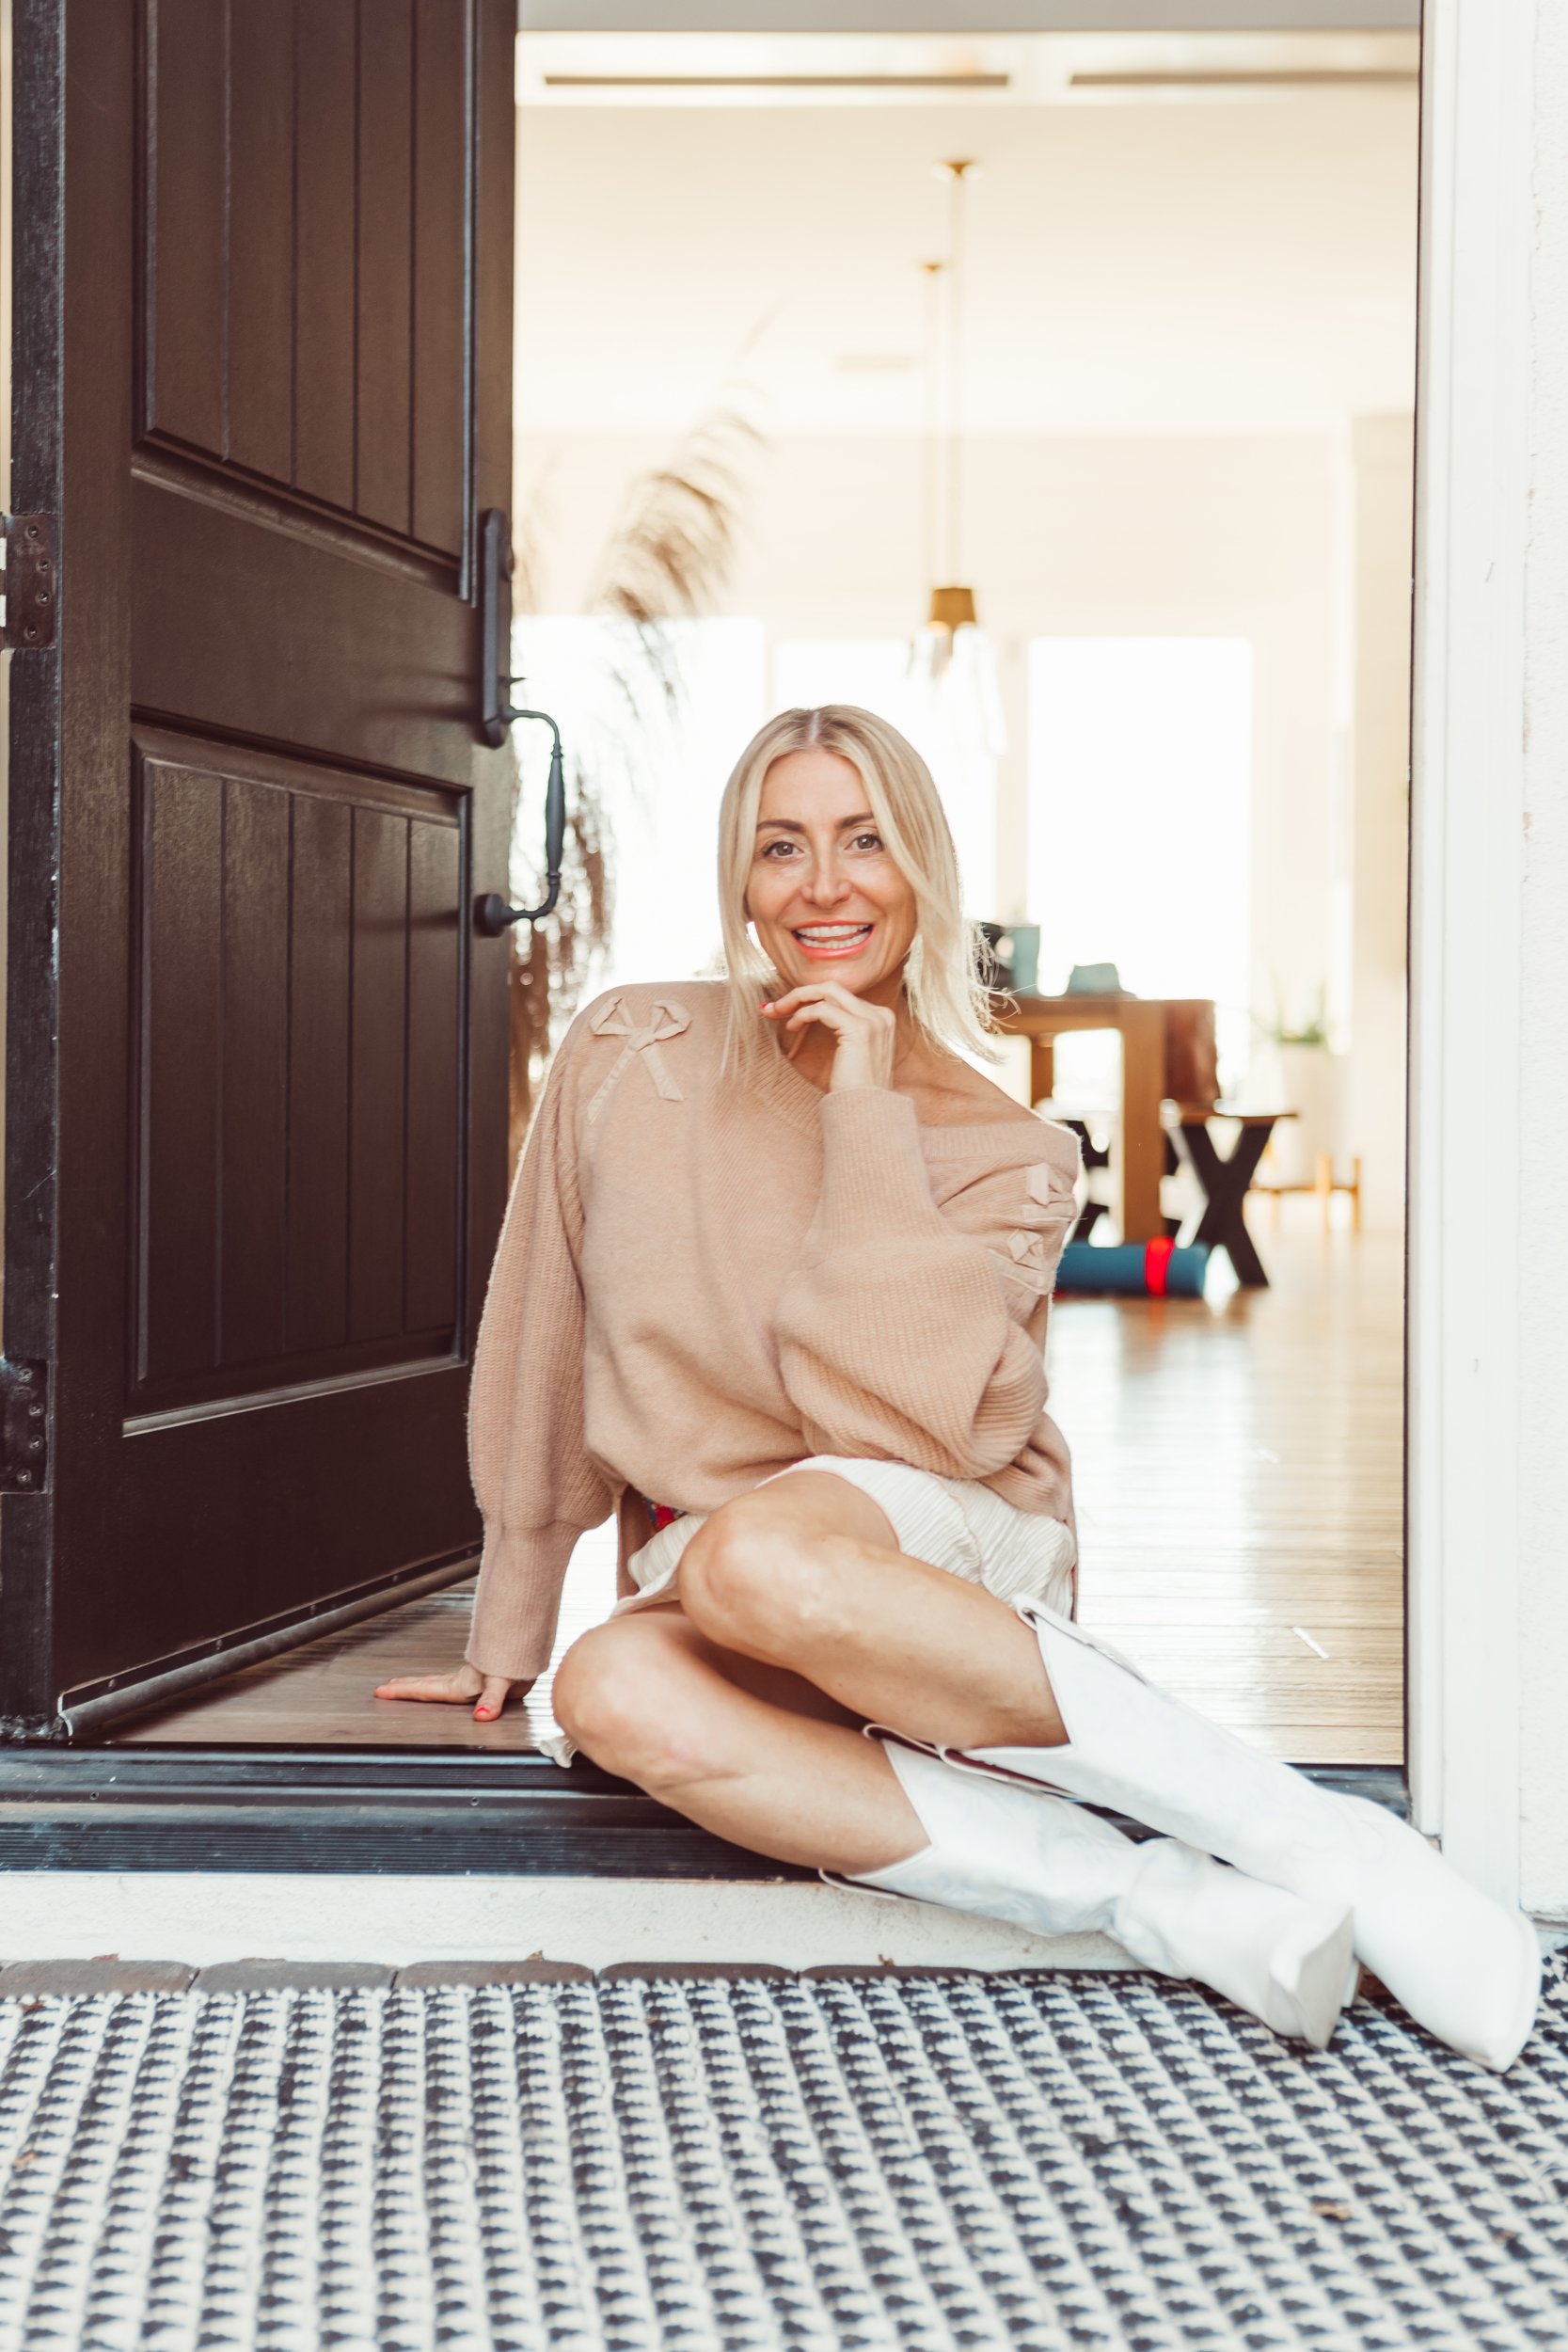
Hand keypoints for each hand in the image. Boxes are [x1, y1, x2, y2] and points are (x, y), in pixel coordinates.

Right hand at [374, 1662, 523, 1721]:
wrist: (530, 1650)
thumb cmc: (516, 1664)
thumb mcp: (502, 1682)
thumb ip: (491, 1698)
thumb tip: (482, 1715)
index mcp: (461, 1685)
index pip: (425, 1689)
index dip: (403, 1691)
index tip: (382, 1691)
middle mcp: (462, 1682)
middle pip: (426, 1684)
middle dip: (404, 1686)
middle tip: (384, 1687)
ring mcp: (469, 1679)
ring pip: (436, 1681)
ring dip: (418, 1683)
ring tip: (403, 1684)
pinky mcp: (479, 1678)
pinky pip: (450, 1682)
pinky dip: (437, 1684)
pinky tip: (442, 1686)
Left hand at [763, 982, 897, 1091]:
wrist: (865, 1112)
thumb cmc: (851, 1089)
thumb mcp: (845, 1052)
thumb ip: (835, 1027)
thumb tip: (804, 1009)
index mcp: (879, 1018)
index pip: (840, 995)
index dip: (809, 997)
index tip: (783, 1009)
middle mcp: (880, 1015)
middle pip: (833, 987)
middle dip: (799, 993)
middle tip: (774, 1007)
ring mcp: (872, 1020)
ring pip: (826, 990)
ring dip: (796, 999)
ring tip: (776, 1012)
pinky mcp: (859, 1029)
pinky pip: (822, 1009)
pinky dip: (802, 1015)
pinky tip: (792, 1027)